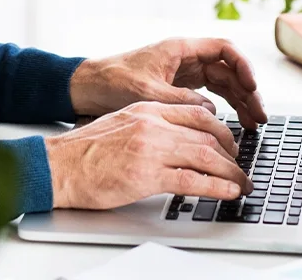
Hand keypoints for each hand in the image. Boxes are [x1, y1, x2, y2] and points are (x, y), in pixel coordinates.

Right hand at [45, 102, 253, 208]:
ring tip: (242, 184)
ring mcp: (151, 148)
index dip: (220, 129)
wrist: (59, 165)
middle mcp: (153, 124)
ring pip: (207, 156)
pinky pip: (193, 180)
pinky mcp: (147, 175)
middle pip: (207, 133)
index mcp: (146, 109)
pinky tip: (229, 192)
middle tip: (240, 166)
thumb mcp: (121, 124)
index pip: (196, 112)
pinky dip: (217, 187)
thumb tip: (175, 140)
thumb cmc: (84, 151)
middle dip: (232, 152)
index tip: (229, 143)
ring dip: (231, 172)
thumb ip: (149, 127)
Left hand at [69, 38, 267, 128]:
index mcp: (180, 49)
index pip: (223, 49)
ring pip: (222, 84)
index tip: (252, 86)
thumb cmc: (112, 81)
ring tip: (253, 125)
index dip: (242, 66)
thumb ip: (180, 100)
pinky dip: (224, 109)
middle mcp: (185, 58)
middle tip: (260, 116)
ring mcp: (183, 73)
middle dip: (247, 91)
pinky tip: (232, 125)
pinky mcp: (178, 88)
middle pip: (228, 70)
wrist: (88, 87)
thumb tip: (212, 112)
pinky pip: (210, 95)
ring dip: (239, 102)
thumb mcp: (147, 92)